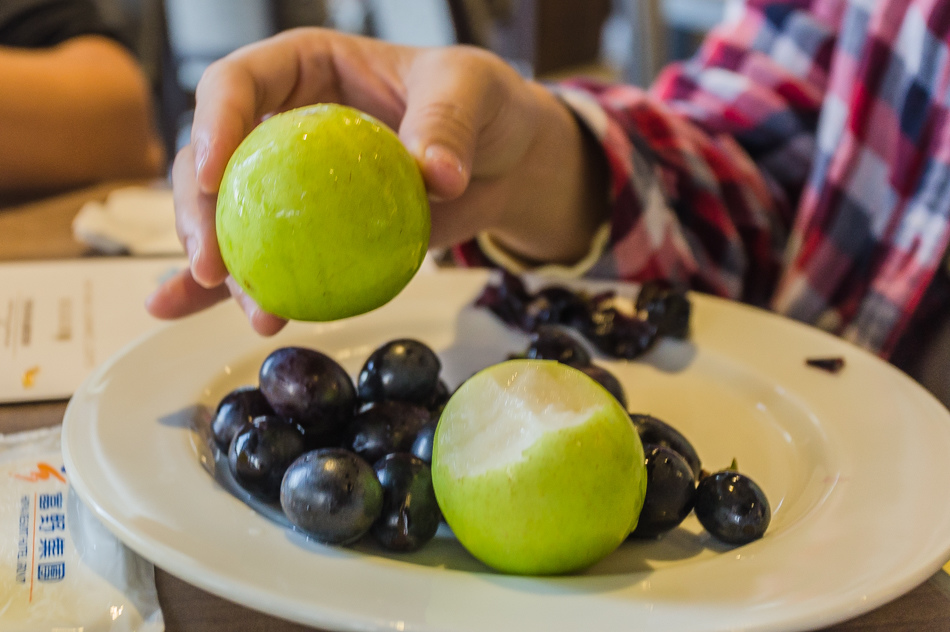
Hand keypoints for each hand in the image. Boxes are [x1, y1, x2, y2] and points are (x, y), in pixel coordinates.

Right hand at [146, 28, 607, 332]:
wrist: (504, 162)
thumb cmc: (481, 105)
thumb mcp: (472, 91)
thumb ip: (447, 124)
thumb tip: (435, 175)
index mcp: (305, 69)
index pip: (238, 83)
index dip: (213, 124)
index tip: (217, 175)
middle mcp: (283, 123)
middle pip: (215, 160)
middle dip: (201, 214)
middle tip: (216, 265)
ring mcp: (293, 182)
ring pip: (230, 216)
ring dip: (223, 267)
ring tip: (255, 313)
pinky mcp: (312, 231)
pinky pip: (263, 257)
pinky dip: (229, 287)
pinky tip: (183, 310)